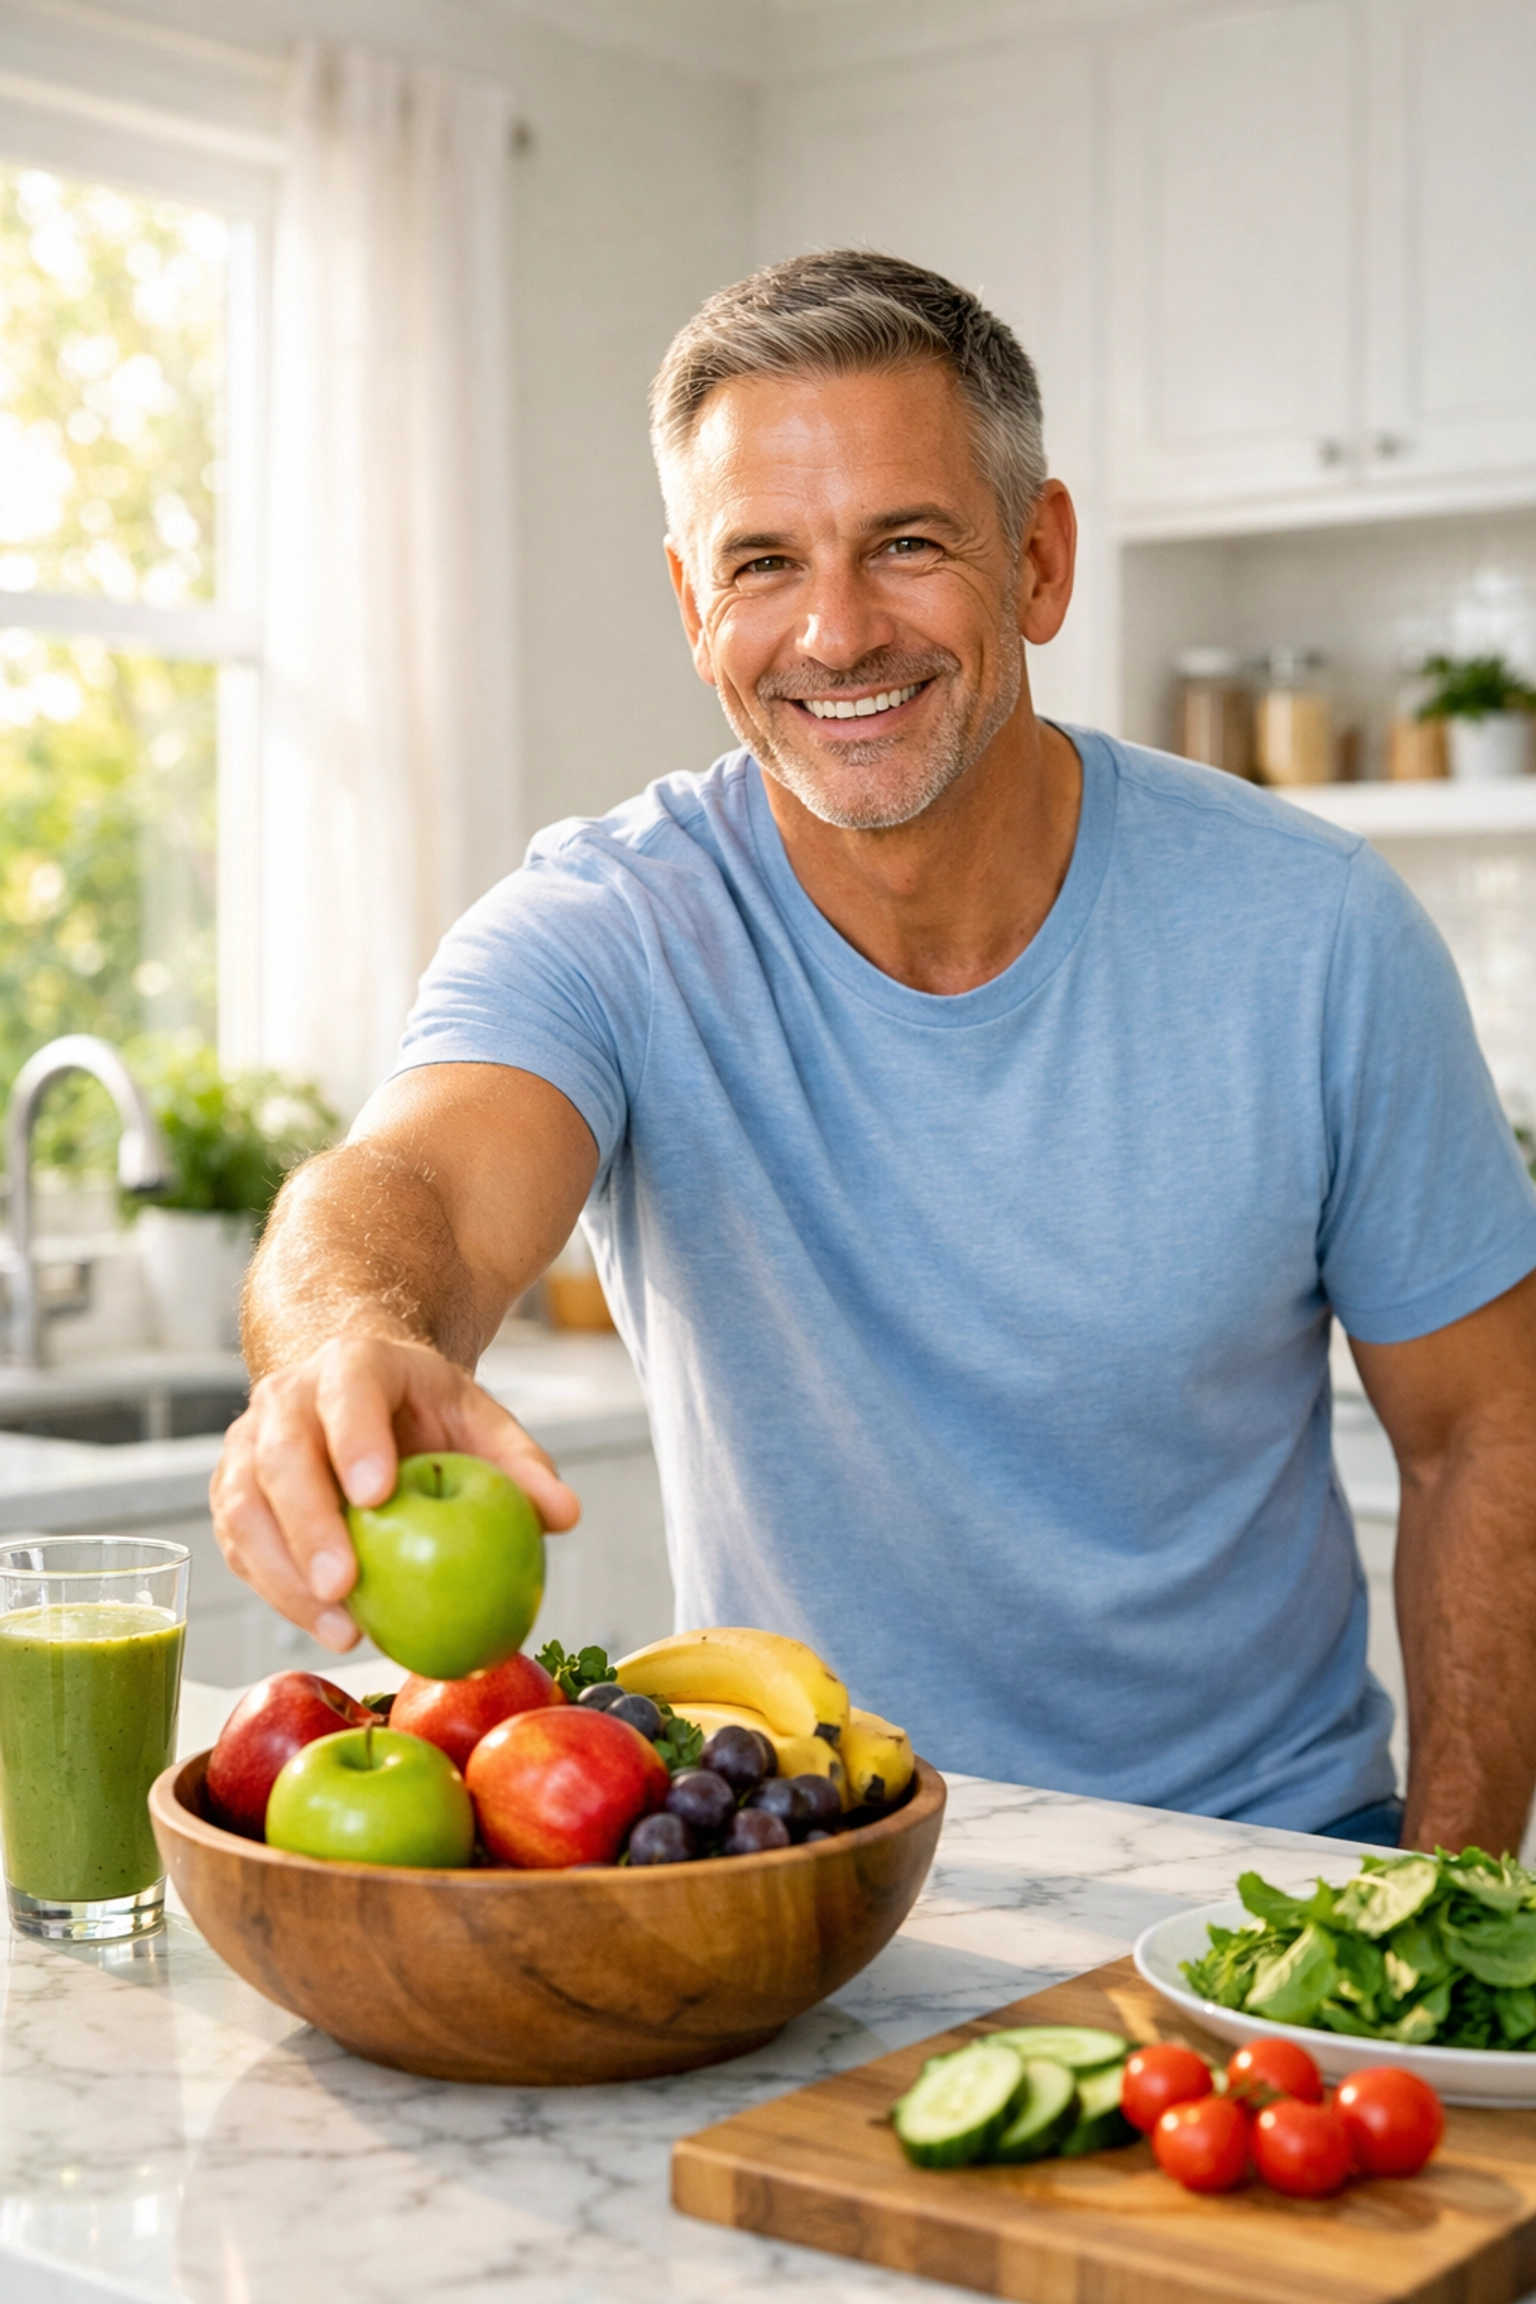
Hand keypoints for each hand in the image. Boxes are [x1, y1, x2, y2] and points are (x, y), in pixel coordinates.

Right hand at [210, 1335, 580, 1650]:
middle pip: (281, 1455)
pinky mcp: (234, 1493)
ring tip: (342, 1628)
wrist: (354, 1390)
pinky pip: (240, 1545)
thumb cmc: (424, 1411)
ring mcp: (248, 1444)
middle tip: (345, 1586)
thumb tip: (564, 1516)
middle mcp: (287, 1397)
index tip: (377, 1495)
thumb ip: (521, 1463)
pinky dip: (275, 1590)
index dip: (355, 1439)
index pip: (347, 1390)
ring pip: (244, 1506)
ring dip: (284, 1574)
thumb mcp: (479, 1419)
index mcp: (354, 1364)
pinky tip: (324, 1625)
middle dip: (308, 1523)